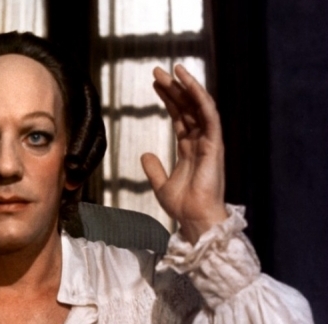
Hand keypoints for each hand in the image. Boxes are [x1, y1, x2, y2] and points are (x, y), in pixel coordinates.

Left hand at [141, 65, 227, 243]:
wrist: (194, 218)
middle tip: (157, 71)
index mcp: (189, 148)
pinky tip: (188, 84)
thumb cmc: (183, 205)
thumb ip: (154, 168)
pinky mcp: (215, 144)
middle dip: (174, 88)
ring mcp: (209, 142)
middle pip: (187, 107)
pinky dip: (200, 98)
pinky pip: (209, 116)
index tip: (155, 83)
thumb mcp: (161, 184)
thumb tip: (145, 154)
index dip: (168, 98)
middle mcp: (200, 141)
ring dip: (187, 86)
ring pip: (199, 107)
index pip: (179, 116)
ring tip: (173, 69)